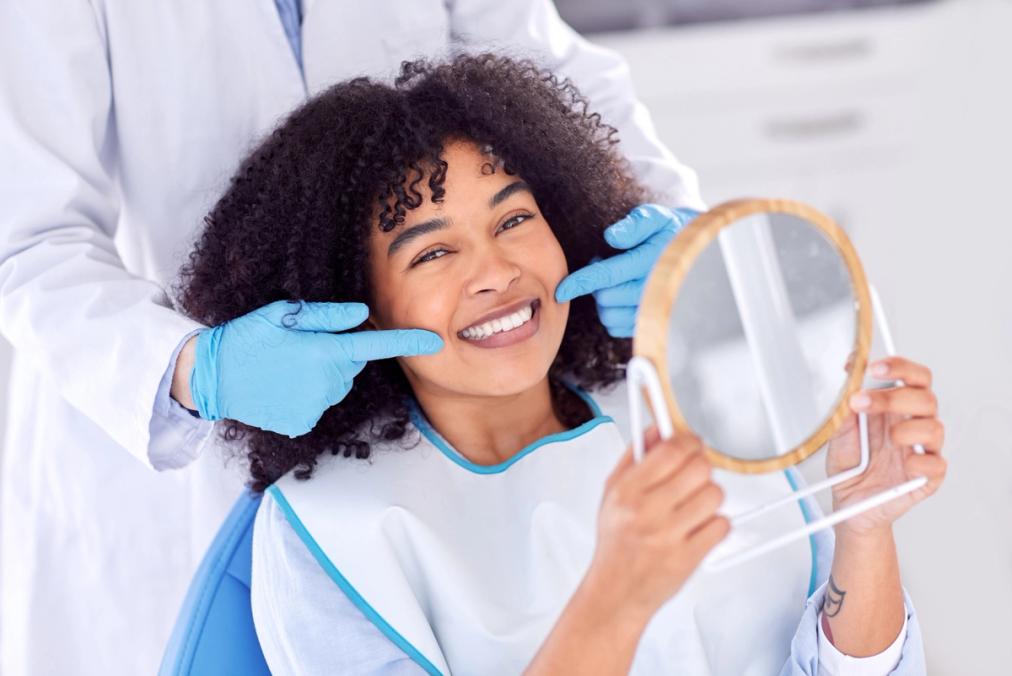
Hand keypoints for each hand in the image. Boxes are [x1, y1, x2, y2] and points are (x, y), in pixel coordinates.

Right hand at [188, 300, 442, 436]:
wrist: (208, 377)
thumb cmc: (245, 338)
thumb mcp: (280, 315)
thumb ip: (324, 316)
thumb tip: (361, 315)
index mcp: (321, 352)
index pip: (372, 346)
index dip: (406, 342)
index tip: (434, 342)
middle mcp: (323, 383)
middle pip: (351, 364)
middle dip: (336, 354)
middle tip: (299, 347)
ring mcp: (313, 407)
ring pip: (336, 385)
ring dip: (322, 375)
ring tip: (286, 367)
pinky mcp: (302, 423)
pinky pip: (319, 404)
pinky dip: (307, 395)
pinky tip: (282, 386)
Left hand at [554, 204, 698, 337]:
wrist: (697, 256)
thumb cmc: (670, 232)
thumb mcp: (656, 218)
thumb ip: (636, 224)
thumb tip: (611, 236)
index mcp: (652, 263)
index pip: (608, 276)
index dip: (581, 283)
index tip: (561, 290)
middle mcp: (655, 292)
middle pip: (605, 298)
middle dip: (597, 285)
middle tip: (607, 265)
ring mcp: (654, 312)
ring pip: (610, 316)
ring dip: (605, 300)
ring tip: (617, 281)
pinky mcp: (652, 326)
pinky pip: (617, 328)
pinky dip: (613, 314)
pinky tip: (622, 297)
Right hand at [584, 427, 728, 620]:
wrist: (616, 592)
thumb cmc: (616, 542)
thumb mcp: (612, 493)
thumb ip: (634, 457)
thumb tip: (656, 430)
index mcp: (627, 491)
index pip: (670, 450)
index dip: (688, 441)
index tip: (690, 443)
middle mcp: (647, 511)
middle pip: (699, 468)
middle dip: (700, 467)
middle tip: (693, 474)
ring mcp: (669, 536)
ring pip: (714, 495)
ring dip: (708, 497)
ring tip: (693, 505)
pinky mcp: (689, 558)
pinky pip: (721, 525)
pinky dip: (715, 524)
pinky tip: (697, 527)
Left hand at [827, 356, 946, 535]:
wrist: (848, 502)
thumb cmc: (850, 464)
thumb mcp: (838, 433)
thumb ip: (844, 409)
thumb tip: (847, 384)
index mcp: (896, 408)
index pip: (912, 377)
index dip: (899, 366)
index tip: (874, 367)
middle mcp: (913, 425)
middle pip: (925, 397)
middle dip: (894, 396)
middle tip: (862, 401)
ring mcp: (922, 450)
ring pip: (935, 427)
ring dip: (908, 428)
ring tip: (886, 437)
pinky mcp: (928, 477)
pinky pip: (936, 464)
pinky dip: (920, 462)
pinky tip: (903, 465)